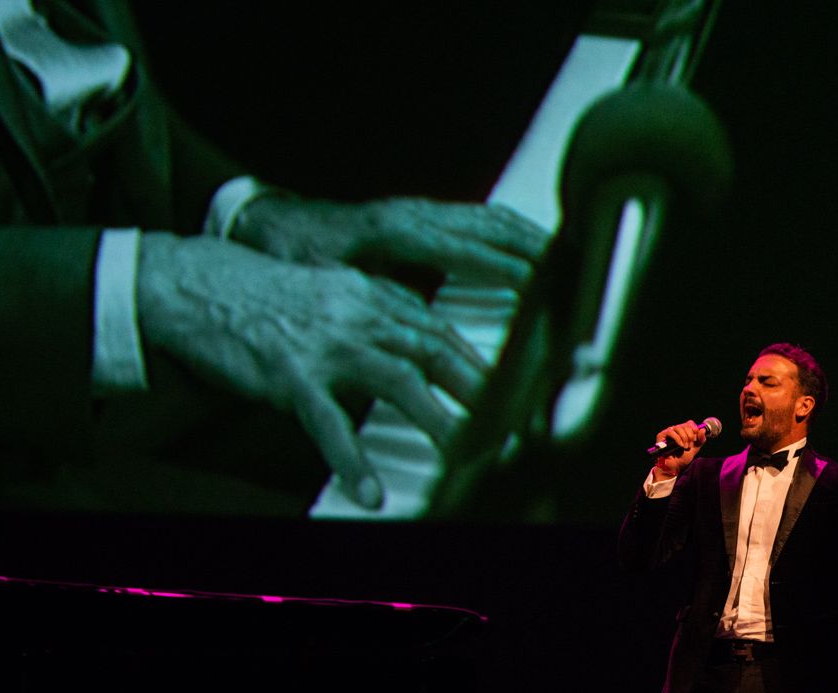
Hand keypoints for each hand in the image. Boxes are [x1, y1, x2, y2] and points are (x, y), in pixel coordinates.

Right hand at [137, 233, 488, 508]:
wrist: (205, 286)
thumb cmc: (277, 299)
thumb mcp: (342, 295)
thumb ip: (388, 317)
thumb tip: (435, 346)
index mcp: (380, 299)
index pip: (448, 332)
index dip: (488, 365)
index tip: (519, 394)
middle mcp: (364, 317)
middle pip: (438, 354)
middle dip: (483, 394)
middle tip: (513, 431)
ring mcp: (329, 345)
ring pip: (399, 382)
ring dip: (439, 422)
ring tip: (467, 459)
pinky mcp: (292, 375)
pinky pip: (328, 424)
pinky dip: (352, 460)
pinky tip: (371, 493)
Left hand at [230, 194, 549, 288]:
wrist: (265, 224)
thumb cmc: (294, 259)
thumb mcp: (329, 287)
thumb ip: (374, 307)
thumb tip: (417, 336)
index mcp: (393, 231)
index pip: (465, 248)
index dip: (504, 268)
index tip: (538, 288)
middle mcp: (413, 215)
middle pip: (490, 226)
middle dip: (534, 250)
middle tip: (572, 275)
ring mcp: (420, 211)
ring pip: (490, 218)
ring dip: (530, 238)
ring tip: (569, 261)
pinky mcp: (422, 216)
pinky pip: (480, 219)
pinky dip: (514, 233)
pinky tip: (532, 249)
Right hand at [651, 420, 707, 480]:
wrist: (674, 466)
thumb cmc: (683, 458)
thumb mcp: (695, 448)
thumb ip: (700, 440)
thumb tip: (703, 430)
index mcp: (684, 432)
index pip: (689, 423)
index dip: (694, 428)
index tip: (696, 437)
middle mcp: (676, 430)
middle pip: (685, 425)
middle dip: (690, 435)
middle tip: (690, 445)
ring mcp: (669, 432)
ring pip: (678, 427)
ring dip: (684, 437)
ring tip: (685, 447)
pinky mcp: (662, 435)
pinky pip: (671, 432)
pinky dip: (677, 438)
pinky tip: (680, 445)